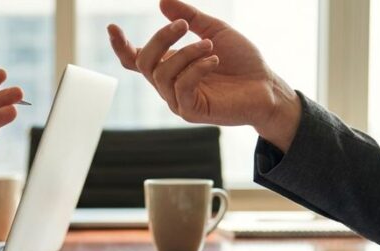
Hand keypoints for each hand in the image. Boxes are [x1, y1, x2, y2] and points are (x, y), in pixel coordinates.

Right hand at [108, 0, 300, 150]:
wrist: (266, 86)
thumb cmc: (242, 62)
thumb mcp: (214, 30)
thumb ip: (189, 17)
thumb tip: (163, 2)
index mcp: (171, 66)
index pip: (136, 60)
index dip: (121, 46)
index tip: (112, 27)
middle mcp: (169, 85)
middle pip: (144, 63)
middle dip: (161, 39)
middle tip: (183, 25)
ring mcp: (178, 100)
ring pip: (163, 74)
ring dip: (186, 54)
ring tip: (210, 47)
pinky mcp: (191, 111)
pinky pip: (180, 88)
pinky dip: (196, 69)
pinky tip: (214, 61)